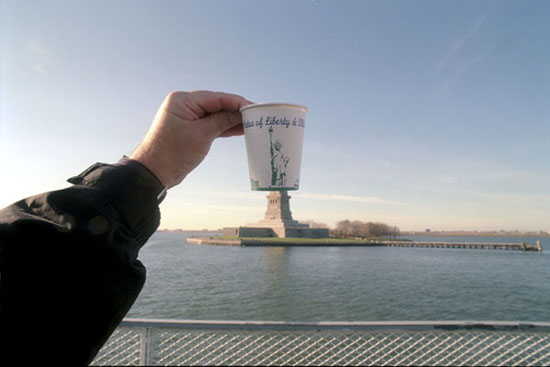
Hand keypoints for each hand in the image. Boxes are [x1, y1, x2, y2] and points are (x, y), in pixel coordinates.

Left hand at [130, 91, 250, 187]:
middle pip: (217, 104)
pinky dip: (223, 127)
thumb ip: (223, 121)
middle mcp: (184, 105)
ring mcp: (187, 117)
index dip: (237, 102)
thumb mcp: (202, 135)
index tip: (254, 108)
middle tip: (256, 116)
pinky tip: (239, 130)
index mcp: (183, 100)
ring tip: (251, 124)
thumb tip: (241, 113)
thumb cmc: (173, 153)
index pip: (216, 97)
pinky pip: (210, 124)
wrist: (154, 173)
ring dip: (231, 120)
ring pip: (215, 115)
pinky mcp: (189, 129)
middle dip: (236, 111)